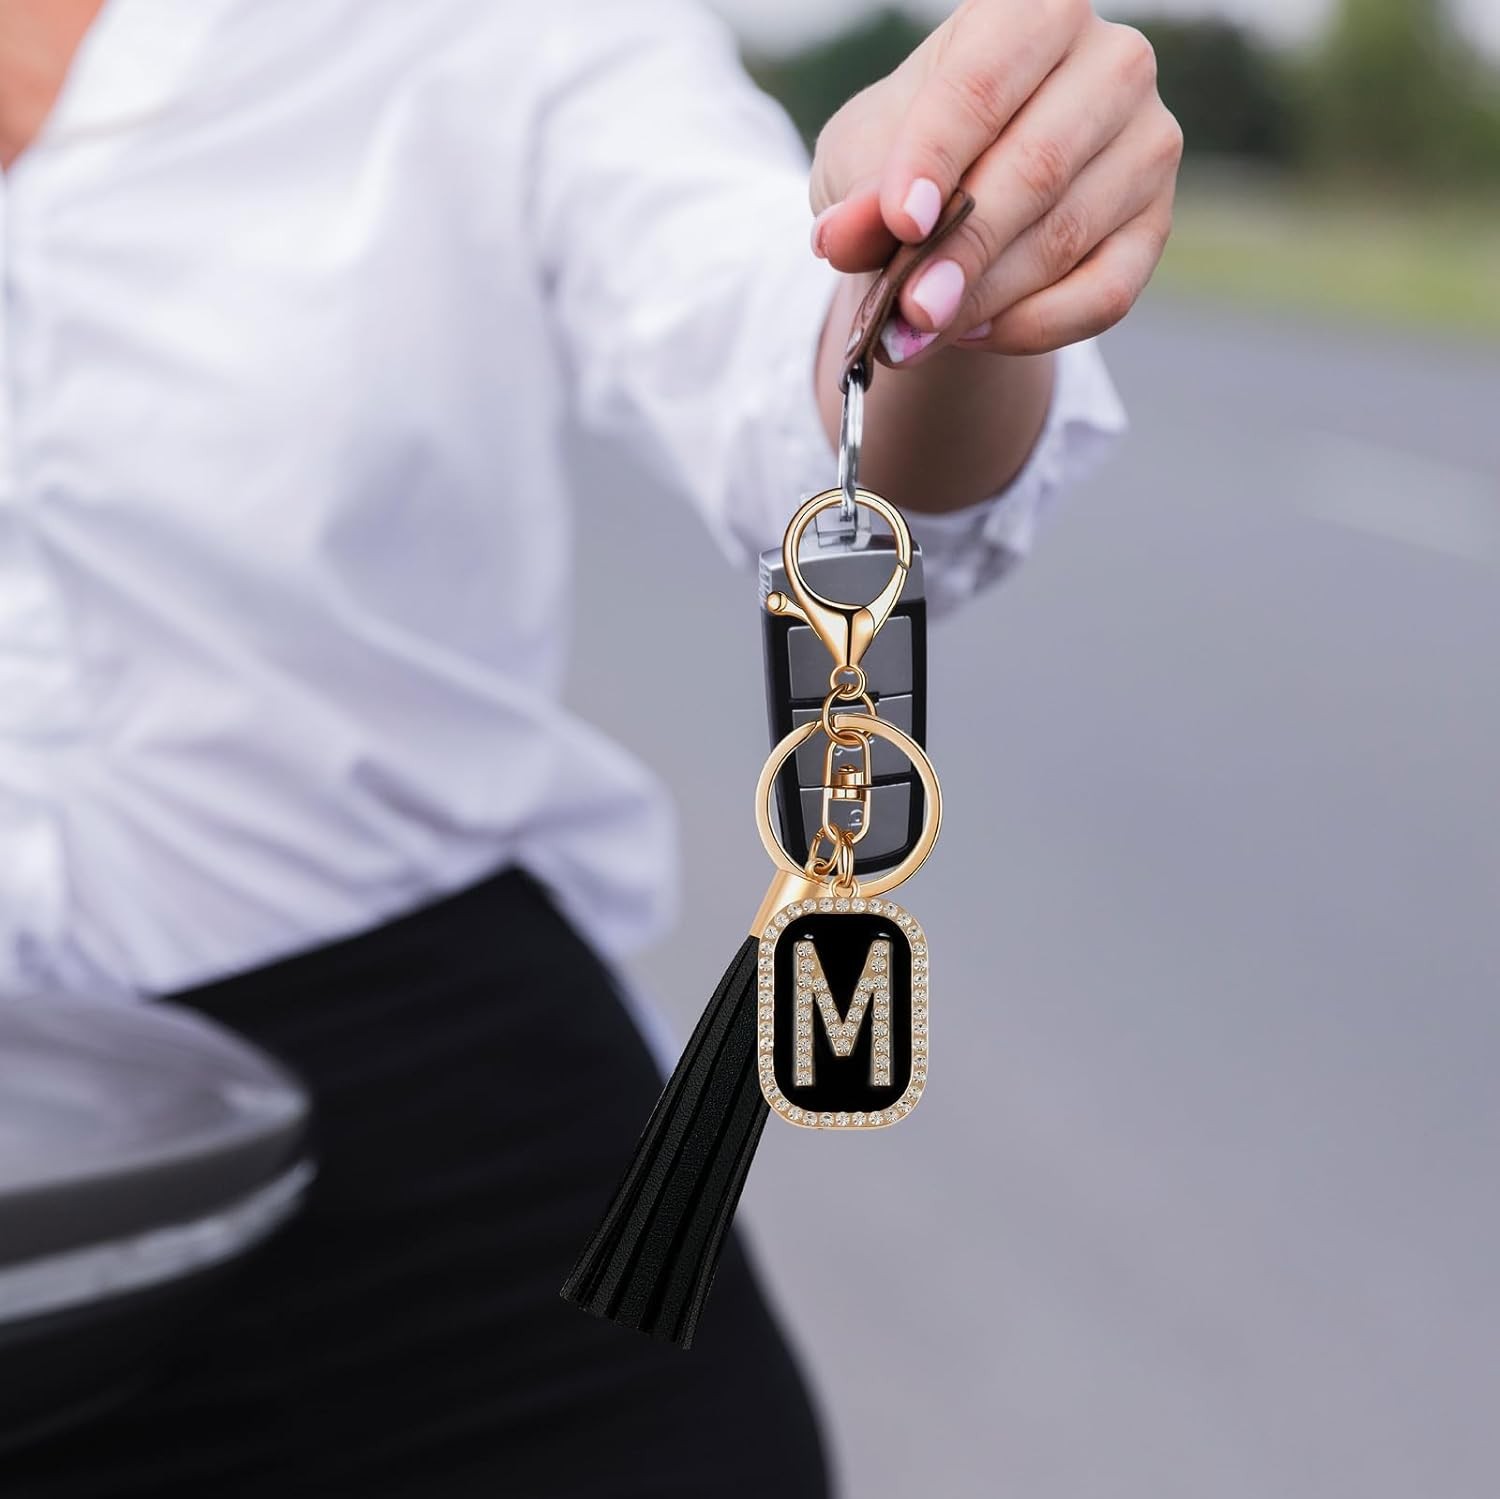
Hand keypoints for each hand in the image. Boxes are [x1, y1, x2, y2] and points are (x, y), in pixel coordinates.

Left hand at [809, 0, 1181, 362]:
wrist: (957, 202)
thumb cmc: (908, 158)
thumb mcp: (861, 162)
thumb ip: (856, 195)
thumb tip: (840, 239)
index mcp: (1030, 13)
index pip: (981, 85)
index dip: (937, 157)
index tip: (901, 222)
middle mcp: (1111, 63)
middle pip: (1035, 168)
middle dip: (963, 251)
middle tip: (910, 312)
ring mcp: (1148, 143)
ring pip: (1066, 237)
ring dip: (986, 299)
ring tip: (921, 334)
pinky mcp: (1156, 224)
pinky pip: (1105, 293)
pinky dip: (1035, 327)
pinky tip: (975, 335)